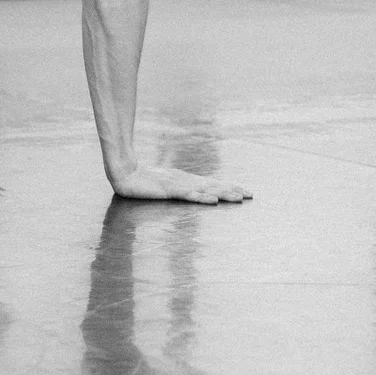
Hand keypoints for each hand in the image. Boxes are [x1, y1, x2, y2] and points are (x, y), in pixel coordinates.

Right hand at [110, 165, 250, 204]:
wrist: (124, 173)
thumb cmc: (143, 180)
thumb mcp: (164, 185)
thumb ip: (176, 187)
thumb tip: (189, 190)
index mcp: (186, 180)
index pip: (212, 183)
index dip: (229, 186)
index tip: (244, 191)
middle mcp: (186, 180)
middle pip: (214, 185)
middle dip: (233, 190)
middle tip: (251, 195)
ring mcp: (179, 184)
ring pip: (206, 190)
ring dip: (224, 194)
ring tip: (239, 198)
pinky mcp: (170, 190)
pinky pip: (189, 195)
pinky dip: (202, 197)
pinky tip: (213, 200)